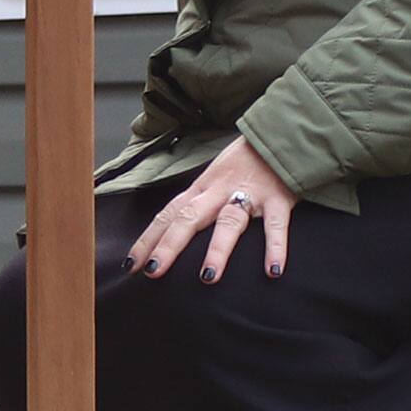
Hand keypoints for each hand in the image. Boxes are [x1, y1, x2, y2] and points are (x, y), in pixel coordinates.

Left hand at [126, 142, 298, 283]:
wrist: (280, 133)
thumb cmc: (245, 162)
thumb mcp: (215, 178)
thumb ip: (200, 202)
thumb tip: (178, 233)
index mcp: (201, 188)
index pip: (168, 214)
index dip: (149, 239)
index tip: (130, 265)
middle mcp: (219, 191)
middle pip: (188, 218)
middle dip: (169, 245)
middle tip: (152, 272)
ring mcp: (249, 195)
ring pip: (228, 222)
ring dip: (217, 249)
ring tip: (207, 277)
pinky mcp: (278, 198)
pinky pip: (275, 226)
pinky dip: (275, 247)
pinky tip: (272, 271)